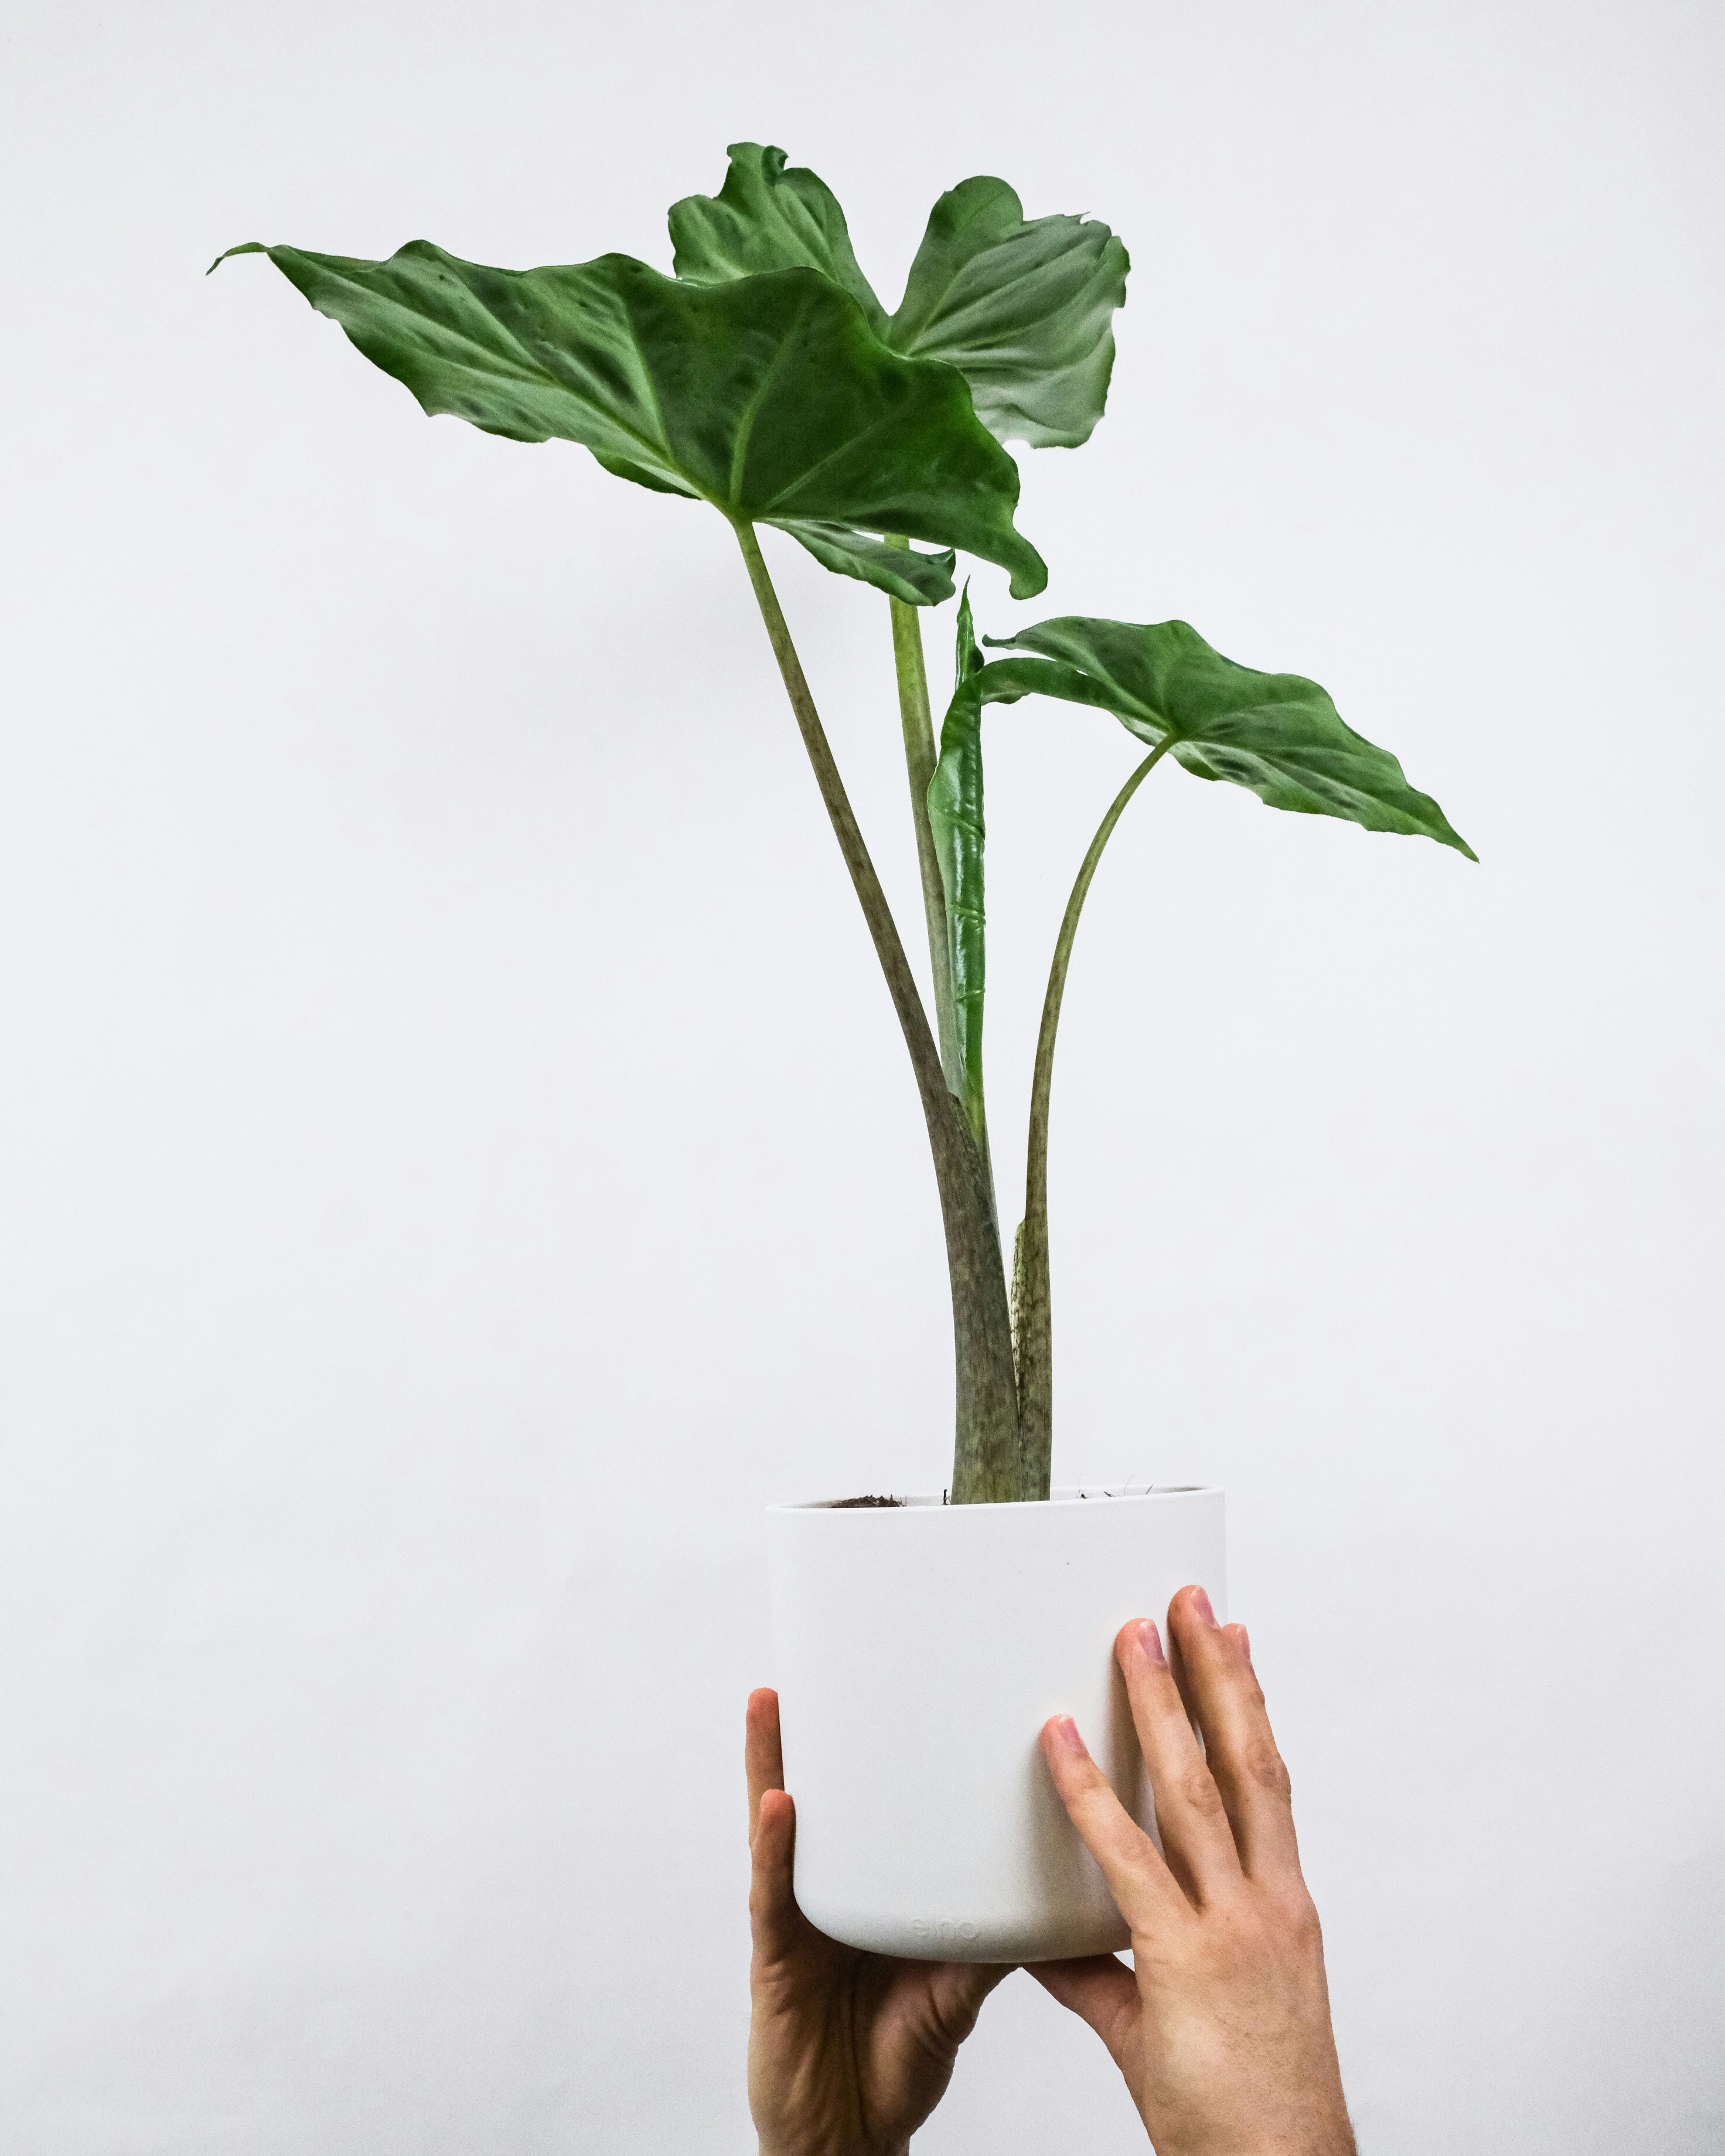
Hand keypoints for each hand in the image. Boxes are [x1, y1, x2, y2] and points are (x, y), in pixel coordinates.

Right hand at [745, 1687, 1011, 2155]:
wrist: (849, 2136)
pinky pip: (776, 1896)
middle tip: (815, 1661)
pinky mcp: (778, 1963)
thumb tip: (1051, 1891)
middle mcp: (828, 1895)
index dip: (876, 1750)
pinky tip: (780, 1805)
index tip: (895, 1684)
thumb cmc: (894, 2059)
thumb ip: (990, 1939)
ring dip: (775, 1764)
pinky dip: (776, 1851)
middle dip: (811, 1735)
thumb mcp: (955, 1988)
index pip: (873, 1808)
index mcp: (871, 1893)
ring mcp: (797, 1925)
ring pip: (782, 1831)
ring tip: (776, 1703)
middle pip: (821, 1802)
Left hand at [1032, 1589, 1354, 2155]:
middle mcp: (1267, 1902)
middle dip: (1217, 1672)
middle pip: (1245, 1760)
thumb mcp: (1181, 2019)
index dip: (1253, 1705)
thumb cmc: (1244, 2111)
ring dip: (1162, 1703)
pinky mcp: (1184, 1961)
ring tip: (1134, 1634)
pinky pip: (1126, 1860)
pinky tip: (1059, 1741)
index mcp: (1281, 1907)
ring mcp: (1231, 1926)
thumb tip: (1052, 1935)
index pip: (1268, 1782)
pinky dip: (1090, 1793)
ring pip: (1195, 1789)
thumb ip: (1113, 1968)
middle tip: (1191, 1601)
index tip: (1238, 1640)